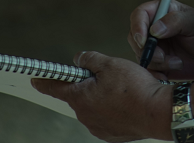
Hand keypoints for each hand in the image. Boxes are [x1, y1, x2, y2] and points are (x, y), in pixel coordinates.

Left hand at [32, 51, 171, 141]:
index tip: (36, 78)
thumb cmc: (134, 87)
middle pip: (79, 95)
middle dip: (88, 84)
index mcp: (80, 97)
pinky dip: (112, 108)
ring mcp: (98, 127)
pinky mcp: (111, 134)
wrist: (157, 112)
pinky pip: (106, 117)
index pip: (55, 87)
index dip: (45, 81)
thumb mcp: (110, 64)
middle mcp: (85, 116)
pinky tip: (127, 101)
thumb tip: (79, 60)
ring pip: (94, 106)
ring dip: (102, 96)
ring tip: (122, 88)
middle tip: (106, 74)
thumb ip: (90, 60)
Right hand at [128, 0, 193, 78]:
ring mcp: (154, 47)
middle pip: (135, 37)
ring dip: (157, 63)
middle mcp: (153, 28)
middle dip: (147, 50)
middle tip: (163, 57)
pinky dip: (156, 74)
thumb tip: (154, 29)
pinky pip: (147, 71)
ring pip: (141, 56)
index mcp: (161, 11)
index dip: (137, 27)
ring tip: (177, 62)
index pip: (139, 15)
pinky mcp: (157, 64)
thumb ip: (175, 21)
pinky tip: (169, 74)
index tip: (144, 41)